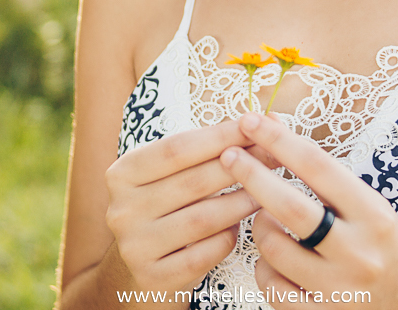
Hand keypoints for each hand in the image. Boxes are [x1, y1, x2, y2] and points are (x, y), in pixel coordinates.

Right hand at [104, 120, 268, 292]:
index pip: (178, 148)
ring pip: (202, 219)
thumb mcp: (175, 174)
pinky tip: (240, 229)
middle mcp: (121, 209)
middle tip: (276, 158)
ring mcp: (135, 246)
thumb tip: (269, 119)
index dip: (221, 135)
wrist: (144, 267)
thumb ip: (212, 147)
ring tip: (266, 194)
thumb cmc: (170, 207)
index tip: (256, 124)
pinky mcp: (152, 277)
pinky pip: (203, 255)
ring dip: (241, 203)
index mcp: (122, 173)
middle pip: (193, 182)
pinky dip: (227, 240)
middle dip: (241, 166)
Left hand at [219, 112, 397, 308]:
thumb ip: (320, 170)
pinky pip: (270, 285)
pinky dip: (263, 266)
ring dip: (260, 225)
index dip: (279, 140)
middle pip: (290, 207)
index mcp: (371, 213)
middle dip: (252, 175)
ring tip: (268, 219)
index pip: (318, 166)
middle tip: (229, 155)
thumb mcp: (363, 200)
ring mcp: (337, 287)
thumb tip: (271, 127)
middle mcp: (357, 251)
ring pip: (272, 247)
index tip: (251, 121)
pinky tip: (273, 258)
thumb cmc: (377, 239)